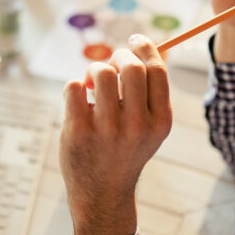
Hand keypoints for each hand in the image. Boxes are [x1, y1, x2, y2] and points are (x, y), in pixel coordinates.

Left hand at [59, 35, 172, 234]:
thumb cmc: (124, 151)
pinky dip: (75, 86)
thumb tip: (138, 48)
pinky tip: (79, 101)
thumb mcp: (149, 128)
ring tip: (93, 83)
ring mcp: (107, 129)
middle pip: (131, 66)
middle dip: (118, 55)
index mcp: (160, 121)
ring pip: (101, 72)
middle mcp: (137, 125)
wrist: (102, 194)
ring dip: (94, 69)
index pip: (157, 70)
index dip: (145, 47)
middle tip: (110, 63)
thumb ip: (149, 93)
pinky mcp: (78, 131)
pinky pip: (74, 86)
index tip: (134, 40)